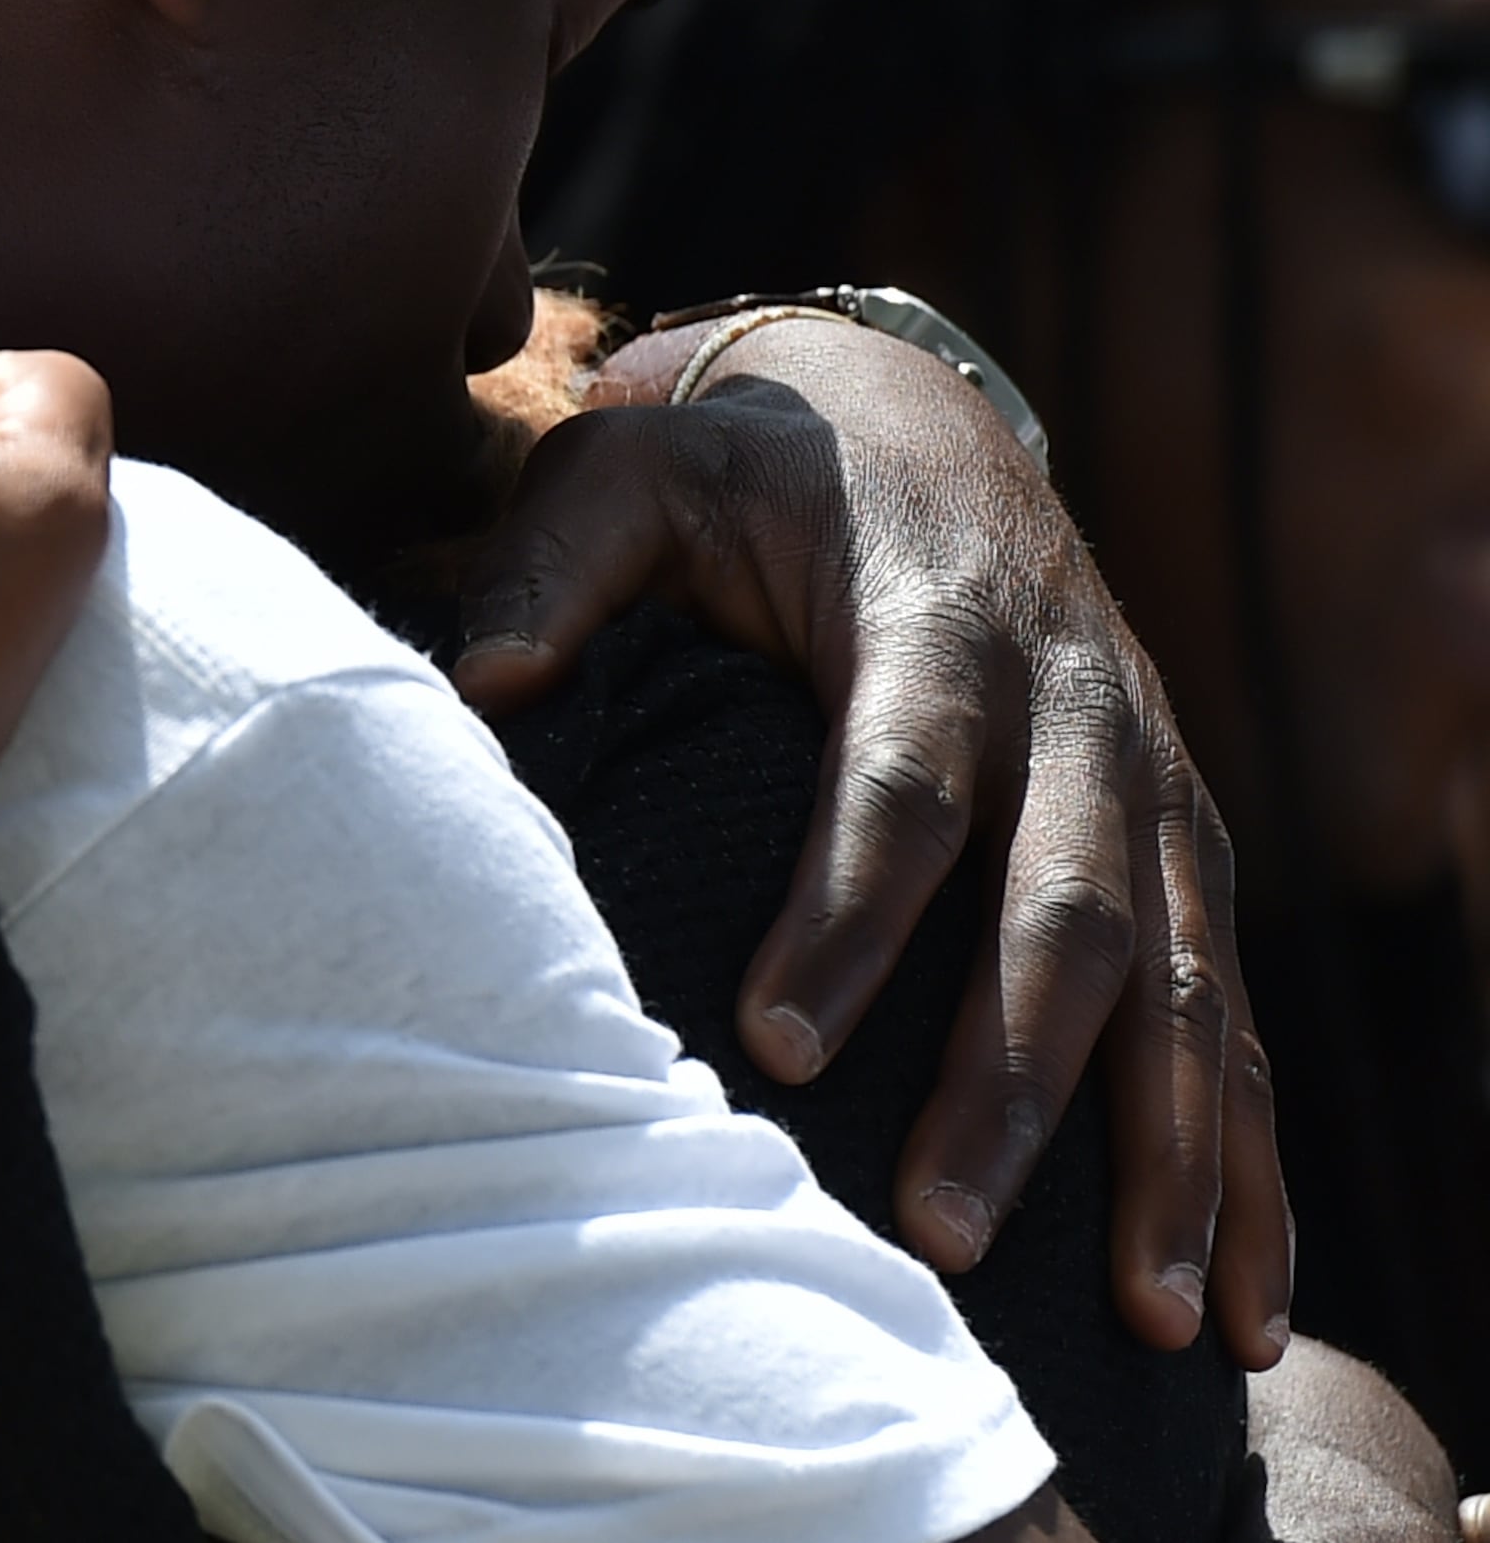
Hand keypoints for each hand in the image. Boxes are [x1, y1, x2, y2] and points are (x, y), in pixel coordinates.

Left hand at [451, 312, 1286, 1365]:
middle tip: (937, 1227)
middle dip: (1012, 1078)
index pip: (901, 780)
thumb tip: (485, 682)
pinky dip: (1248, 1154)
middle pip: (1062, 909)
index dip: (849, 911)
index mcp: (933, 618)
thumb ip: (555, 564)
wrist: (914, 420)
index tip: (778, 1045)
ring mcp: (1145, 783)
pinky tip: (1233, 1297)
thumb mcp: (637, 471)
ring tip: (1137, 1312)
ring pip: (1184, 982)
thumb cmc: (742, 470)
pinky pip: (1235, 1010)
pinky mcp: (1179, 843)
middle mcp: (1073, 706)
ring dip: (1168, 1148)